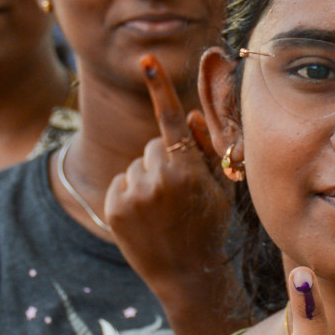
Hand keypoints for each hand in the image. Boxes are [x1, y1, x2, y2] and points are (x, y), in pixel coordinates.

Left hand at [104, 54, 237, 334]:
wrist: (187, 275)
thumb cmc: (210, 226)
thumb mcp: (221, 188)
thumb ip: (206, 149)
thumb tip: (190, 116)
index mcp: (186, 169)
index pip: (170, 119)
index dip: (159, 86)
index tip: (145, 60)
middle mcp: (156, 178)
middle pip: (155, 145)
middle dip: (165, 160)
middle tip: (179, 194)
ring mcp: (132, 194)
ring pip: (137, 165)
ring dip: (147, 179)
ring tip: (162, 210)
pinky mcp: (113, 207)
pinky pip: (121, 183)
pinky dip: (130, 195)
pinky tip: (146, 218)